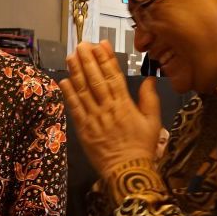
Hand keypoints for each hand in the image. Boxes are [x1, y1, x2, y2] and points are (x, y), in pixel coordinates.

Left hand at [60, 41, 161, 179]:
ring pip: (83, 91)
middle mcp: (108, 108)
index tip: (101, 44)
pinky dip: (68, 94)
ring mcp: (94, 118)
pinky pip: (74, 109)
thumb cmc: (142, 147)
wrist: (127, 171)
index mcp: (125, 104)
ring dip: (76, 72)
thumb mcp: (153, 122)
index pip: (114, 76)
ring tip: (71, 56)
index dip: (106, 59)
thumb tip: (148, 79)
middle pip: (96, 79)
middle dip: (88, 60)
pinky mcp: (83, 129)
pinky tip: (63, 81)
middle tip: (82, 44)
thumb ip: (149, 99)